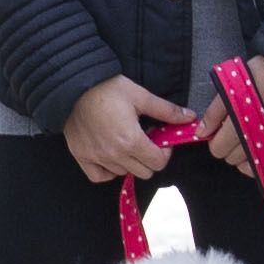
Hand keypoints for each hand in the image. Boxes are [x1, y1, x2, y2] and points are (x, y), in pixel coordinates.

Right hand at [59, 77, 190, 186]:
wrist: (73, 86)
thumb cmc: (107, 89)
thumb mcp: (140, 96)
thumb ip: (166, 110)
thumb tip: (190, 117)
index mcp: (132, 141)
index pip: (158, 163)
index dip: (164, 152)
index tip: (159, 138)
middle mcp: (115, 155)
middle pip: (144, 172)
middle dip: (149, 158)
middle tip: (144, 140)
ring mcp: (97, 158)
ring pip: (124, 173)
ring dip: (130, 162)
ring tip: (126, 142)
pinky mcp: (82, 157)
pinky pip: (100, 176)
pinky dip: (109, 171)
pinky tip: (111, 156)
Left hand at [199, 60, 263, 178]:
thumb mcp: (233, 85)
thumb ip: (214, 111)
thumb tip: (201, 133)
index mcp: (241, 121)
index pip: (217, 149)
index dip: (215, 140)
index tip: (221, 131)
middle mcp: (259, 136)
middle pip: (232, 159)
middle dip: (230, 147)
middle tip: (237, 132)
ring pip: (252, 167)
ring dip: (248, 158)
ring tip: (251, 142)